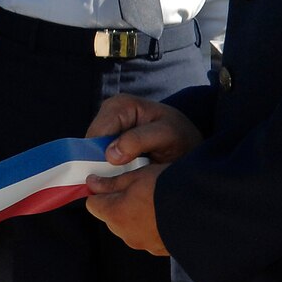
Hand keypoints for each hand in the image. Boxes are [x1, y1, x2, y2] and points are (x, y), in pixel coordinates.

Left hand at [85, 163, 169, 254]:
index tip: (108, 182)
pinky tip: (166, 214)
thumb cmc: (170, 189)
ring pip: (130, 227)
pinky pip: (148, 236)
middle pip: (111, 217)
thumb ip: (111, 182)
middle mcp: (126, 234)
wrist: (205, 210)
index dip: (100, 191)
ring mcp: (144, 244)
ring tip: (155, 200)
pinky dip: (152, 226)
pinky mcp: (162, 250)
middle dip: (118, 203)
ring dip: (136, 215)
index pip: (93, 204)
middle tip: (137, 188)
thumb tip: (93, 183)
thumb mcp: (137, 176)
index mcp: (115, 215)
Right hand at [86, 95, 201, 165]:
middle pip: (91, 145)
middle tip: (127, 176)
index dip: (101, 157)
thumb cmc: (181, 136)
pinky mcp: (110, 139)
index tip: (117, 175)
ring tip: (131, 173)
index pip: (96, 135)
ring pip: (93, 154)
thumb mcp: (167, 135)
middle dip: (104, 163)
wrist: (190, 142)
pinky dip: (112, 168)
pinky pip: (101, 157)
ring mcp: (108, 126)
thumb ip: (139, 140)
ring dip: (109, 167)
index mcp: (120, 106)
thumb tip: (110, 155)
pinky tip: (129, 170)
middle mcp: (109, 112)